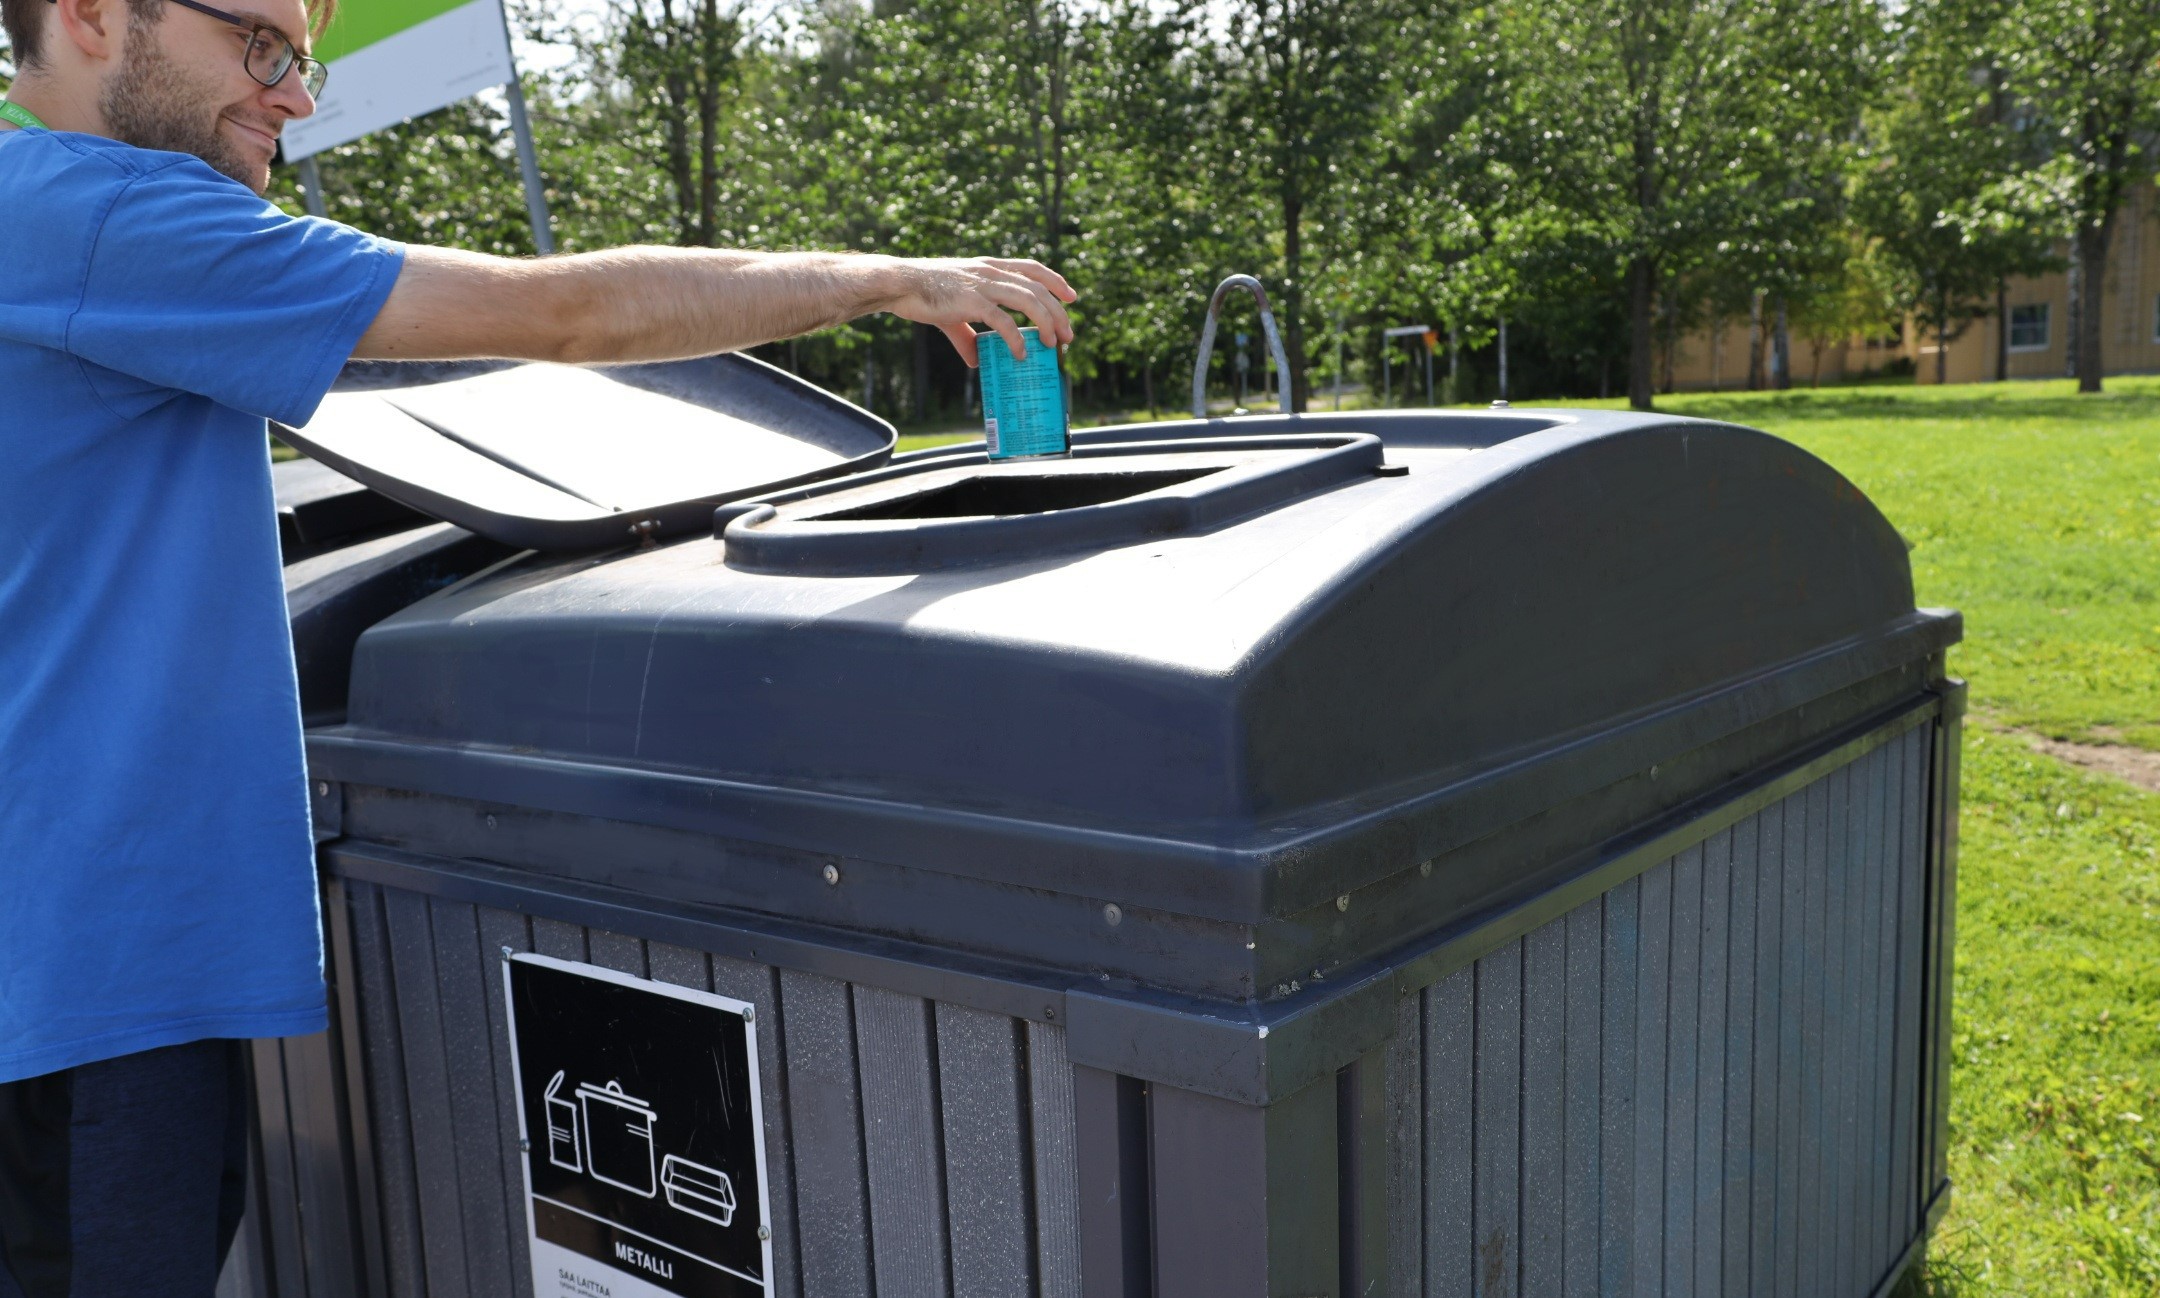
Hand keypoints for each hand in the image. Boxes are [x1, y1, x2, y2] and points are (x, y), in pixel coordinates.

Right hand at [878, 256, 1076, 366]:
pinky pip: (1003, 321)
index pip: (1031, 268)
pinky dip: (1016, 338)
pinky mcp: (972, 302)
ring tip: (1053, 344)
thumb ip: (967, 335)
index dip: (1055, 280)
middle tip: (1067, 336)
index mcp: (989, 267)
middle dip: (1058, 312)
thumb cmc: (923, 294)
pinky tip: (1021, 353)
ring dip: (1046, 323)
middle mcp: (991, 272)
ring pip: (1028, 300)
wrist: (900, 285)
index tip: (1071, 297)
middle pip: (1037, 288)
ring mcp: (982, 285)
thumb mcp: (952, 313)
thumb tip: (977, 360)